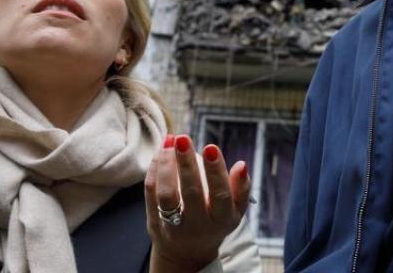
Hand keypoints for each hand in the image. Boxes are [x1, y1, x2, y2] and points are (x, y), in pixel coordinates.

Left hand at [145, 134, 252, 272]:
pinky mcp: (154, 222)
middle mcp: (197, 225)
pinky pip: (151, 193)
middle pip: (190, 193)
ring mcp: (173, 226)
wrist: (187, 252)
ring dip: (166, 165)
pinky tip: (160, 152)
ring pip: (166, 194)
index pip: (219, 195)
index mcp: (221, 220)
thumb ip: (241, 189)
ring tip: (170, 141)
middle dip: (186, 164)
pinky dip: (153, 170)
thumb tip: (241, 165)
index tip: (210, 147)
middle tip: (184, 138)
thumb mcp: (234, 211)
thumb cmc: (215, 222)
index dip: (215, 172)